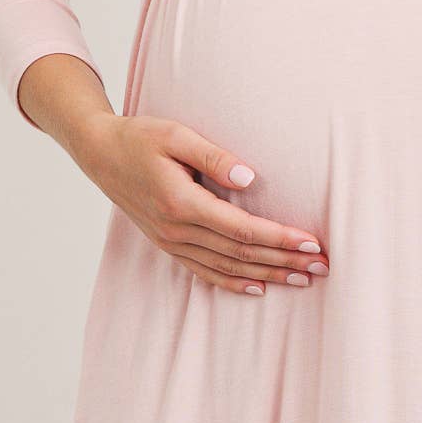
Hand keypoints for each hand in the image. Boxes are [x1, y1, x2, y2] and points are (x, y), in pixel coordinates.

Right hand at [77, 114, 328, 294]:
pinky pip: (204, 272)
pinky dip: (233, 282)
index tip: (312, 242)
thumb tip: (252, 179)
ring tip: (302, 279)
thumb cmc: (140, 137)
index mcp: (181, 203)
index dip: (280, 238)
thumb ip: (215, 158)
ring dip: (267, 275)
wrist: (99, 153)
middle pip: (240, 253)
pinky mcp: (167, 244)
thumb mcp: (177, 135)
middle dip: (284, 261)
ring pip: (226, 268)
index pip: (242, 229)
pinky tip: (258, 287)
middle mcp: (176, 229)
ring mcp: (170, 241)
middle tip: (322, 266)